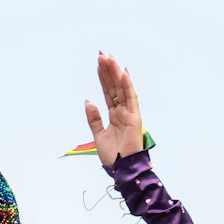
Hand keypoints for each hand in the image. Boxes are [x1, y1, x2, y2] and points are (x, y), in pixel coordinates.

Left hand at [84, 53, 143, 167]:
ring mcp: (130, 113)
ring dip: (116, 73)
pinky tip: (123, 73)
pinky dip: (127, 86)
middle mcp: (122, 111)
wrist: (121, 168)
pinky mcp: (135, 118)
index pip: (108, 92)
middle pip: (114, 86)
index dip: (103, 78)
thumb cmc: (112, 155)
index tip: (98, 64)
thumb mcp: (98, 135)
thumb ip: (94, 118)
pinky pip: (131, 98)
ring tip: (109, 58)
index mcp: (114, 114)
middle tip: (102, 55)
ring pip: (122, 89)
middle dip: (108, 71)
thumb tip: (88, 101)